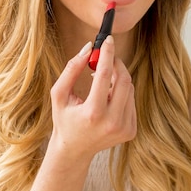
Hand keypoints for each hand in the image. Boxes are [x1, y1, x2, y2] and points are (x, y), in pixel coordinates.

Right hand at [49, 36, 136, 159]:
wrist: (75, 150)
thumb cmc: (64, 119)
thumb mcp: (59, 94)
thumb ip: (72, 69)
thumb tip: (88, 48)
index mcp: (93, 113)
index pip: (104, 75)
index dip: (107, 54)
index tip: (108, 40)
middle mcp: (112, 122)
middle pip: (124, 80)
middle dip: (116, 64)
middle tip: (107, 57)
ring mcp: (124, 128)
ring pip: (129, 89)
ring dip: (117, 79)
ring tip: (101, 83)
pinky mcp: (131, 131)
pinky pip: (131, 101)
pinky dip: (121, 93)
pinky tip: (107, 99)